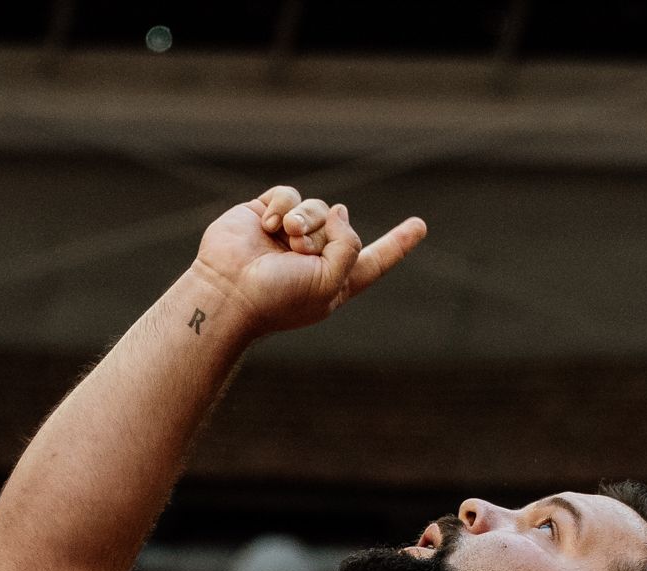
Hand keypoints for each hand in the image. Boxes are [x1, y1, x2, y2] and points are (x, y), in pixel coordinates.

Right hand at [190, 185, 425, 337]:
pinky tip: (266, 226)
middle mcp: (313, 257)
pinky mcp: (264, 216)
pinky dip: (281, 207)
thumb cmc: (277, 299)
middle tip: (301, 251)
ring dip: (305, 219)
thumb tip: (338, 212)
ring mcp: (287, 236)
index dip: (397, 244)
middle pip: (342, 225)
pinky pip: (289, 195)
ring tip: (285, 236)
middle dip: (327, 231)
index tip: (419, 226)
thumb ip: (349, 247)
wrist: (226, 292)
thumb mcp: (330, 283)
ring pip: (317, 206)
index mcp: (334, 281)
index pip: (374, 260)